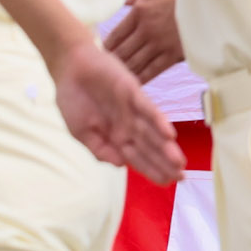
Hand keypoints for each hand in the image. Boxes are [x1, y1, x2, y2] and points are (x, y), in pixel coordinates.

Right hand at [52, 39, 183, 185]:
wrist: (68, 66)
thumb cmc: (73, 99)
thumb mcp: (81, 131)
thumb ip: (100, 148)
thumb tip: (121, 165)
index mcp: (116, 136)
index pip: (138, 157)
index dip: (152, 170)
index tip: (168, 183)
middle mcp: (128, 124)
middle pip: (150, 147)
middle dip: (164, 162)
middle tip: (182, 178)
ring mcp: (132, 108)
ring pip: (152, 131)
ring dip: (165, 146)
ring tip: (179, 162)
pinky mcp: (132, 91)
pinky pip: (147, 107)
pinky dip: (158, 120)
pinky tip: (169, 134)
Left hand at [102, 0, 183, 83]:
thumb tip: (122, 0)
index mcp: (140, 10)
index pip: (116, 34)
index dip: (107, 45)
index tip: (101, 52)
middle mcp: (146, 29)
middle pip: (122, 51)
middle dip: (112, 61)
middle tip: (104, 70)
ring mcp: (160, 43)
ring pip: (135, 63)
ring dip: (124, 71)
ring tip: (116, 79)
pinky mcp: (174, 53)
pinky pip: (153, 70)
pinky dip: (142, 78)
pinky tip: (135, 84)